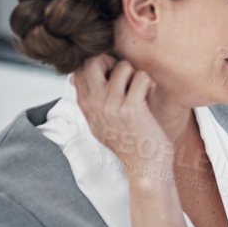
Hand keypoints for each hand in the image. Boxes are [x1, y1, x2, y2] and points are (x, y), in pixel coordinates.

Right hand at [72, 55, 173, 180]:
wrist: (144, 166)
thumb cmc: (128, 142)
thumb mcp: (99, 122)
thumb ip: (92, 100)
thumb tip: (81, 76)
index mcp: (85, 105)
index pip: (78, 69)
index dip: (97, 64)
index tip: (111, 75)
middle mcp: (94, 104)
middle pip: (93, 60)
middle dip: (113, 61)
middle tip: (126, 77)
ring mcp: (111, 105)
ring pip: (123, 66)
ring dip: (137, 75)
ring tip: (141, 91)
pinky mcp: (131, 108)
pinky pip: (141, 77)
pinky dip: (149, 83)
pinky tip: (149, 97)